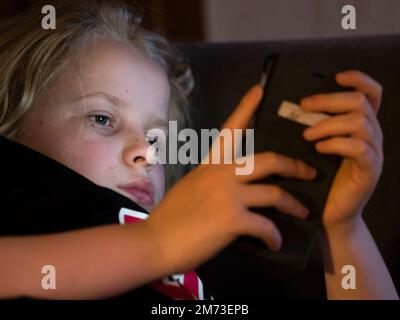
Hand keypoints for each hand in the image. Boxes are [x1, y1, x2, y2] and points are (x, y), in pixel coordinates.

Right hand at [145, 85, 316, 273]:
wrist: (155, 242)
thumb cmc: (170, 218)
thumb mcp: (191, 188)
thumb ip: (212, 182)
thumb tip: (231, 188)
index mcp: (210, 165)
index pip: (230, 130)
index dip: (247, 108)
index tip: (261, 90)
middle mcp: (222, 174)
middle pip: (268, 160)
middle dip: (294, 165)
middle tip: (309, 171)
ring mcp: (228, 194)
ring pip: (275, 193)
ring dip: (293, 205)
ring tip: (302, 212)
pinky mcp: (232, 219)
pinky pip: (266, 226)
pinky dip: (275, 237)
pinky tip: (275, 243)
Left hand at [300, 70, 382, 229]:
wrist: (327, 212)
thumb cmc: (318, 177)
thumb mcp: (315, 145)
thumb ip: (313, 125)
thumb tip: (294, 106)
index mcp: (359, 126)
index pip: (370, 94)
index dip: (358, 80)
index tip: (336, 76)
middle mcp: (371, 135)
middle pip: (360, 102)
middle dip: (329, 99)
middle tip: (304, 105)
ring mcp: (373, 152)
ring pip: (359, 122)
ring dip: (328, 123)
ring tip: (307, 134)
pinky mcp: (369, 170)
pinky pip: (359, 148)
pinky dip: (336, 143)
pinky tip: (318, 148)